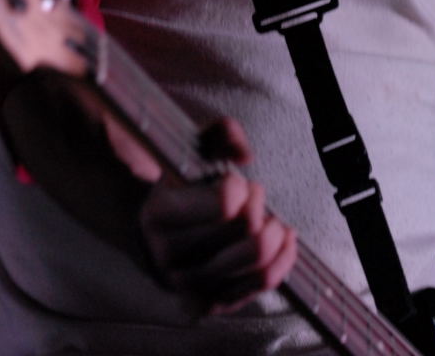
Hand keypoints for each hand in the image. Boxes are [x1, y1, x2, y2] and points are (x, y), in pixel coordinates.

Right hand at [139, 116, 296, 311]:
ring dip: (274, 233)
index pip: (223, 206)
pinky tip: (283, 239)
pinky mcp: (212, 301)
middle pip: (245, 230)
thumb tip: (244, 154)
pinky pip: (261, 284)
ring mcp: (191, 283)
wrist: (152, 231)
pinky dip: (283, 259)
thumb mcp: (191, 147)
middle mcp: (170, 255)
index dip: (240, 188)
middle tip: (254, 194)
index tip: (236, 181)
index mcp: (159, 213)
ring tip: (270, 217)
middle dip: (258, 205)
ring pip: (257, 261)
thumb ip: (221, 133)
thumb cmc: (178, 185)